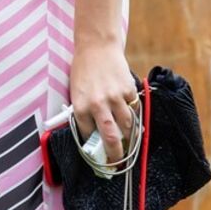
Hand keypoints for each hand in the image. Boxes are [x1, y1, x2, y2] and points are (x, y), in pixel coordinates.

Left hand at [69, 39, 136, 163]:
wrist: (97, 47)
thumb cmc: (83, 70)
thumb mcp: (76, 92)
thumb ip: (84, 111)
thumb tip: (93, 134)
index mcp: (80, 106)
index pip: (88, 135)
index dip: (94, 147)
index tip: (99, 156)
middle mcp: (98, 104)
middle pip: (111, 138)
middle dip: (116, 155)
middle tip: (117, 163)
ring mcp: (115, 98)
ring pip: (127, 127)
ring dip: (128, 137)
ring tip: (127, 141)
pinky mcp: (128, 91)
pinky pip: (134, 110)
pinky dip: (133, 116)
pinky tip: (130, 116)